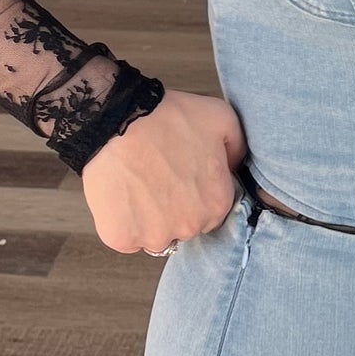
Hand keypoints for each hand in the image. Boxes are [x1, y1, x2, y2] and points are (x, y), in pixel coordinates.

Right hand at [80, 89, 246, 254]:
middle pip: (183, 226)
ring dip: (146, 219)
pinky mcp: (122, 238)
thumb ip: (237, 148)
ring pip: (153, 236)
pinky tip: (119, 195)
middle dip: (172, 208)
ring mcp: (154, 236)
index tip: (179, 176)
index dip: (193, 194)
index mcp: (216, 204)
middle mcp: (189, 226)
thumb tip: (234, 166)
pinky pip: (124, 238)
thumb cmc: (166, 117)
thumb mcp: (221, 118)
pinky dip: (120, 222)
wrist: (117, 118)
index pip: (210, 212)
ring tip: (135, 185)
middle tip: (156, 177)